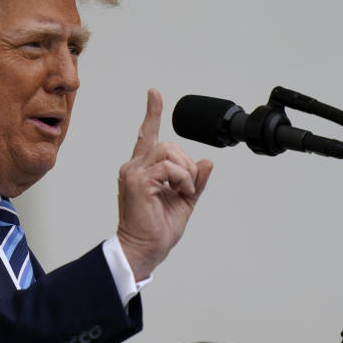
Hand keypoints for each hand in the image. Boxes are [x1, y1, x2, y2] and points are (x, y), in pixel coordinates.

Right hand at [117, 89, 212, 280]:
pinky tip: (180, 193)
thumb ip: (195, 181)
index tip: (154, 93)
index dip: (152, 112)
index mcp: (142, 169)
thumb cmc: (157, 229)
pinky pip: (168, 167)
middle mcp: (134, 167)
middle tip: (188, 188)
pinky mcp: (138, 181)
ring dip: (185, 171)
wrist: (144, 249)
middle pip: (168, 144)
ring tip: (183, 191)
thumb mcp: (185, 201)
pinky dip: (182, 178)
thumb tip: (208, 162)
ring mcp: (133, 173)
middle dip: (187, 163)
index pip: (147, 134)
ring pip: (169, 151)